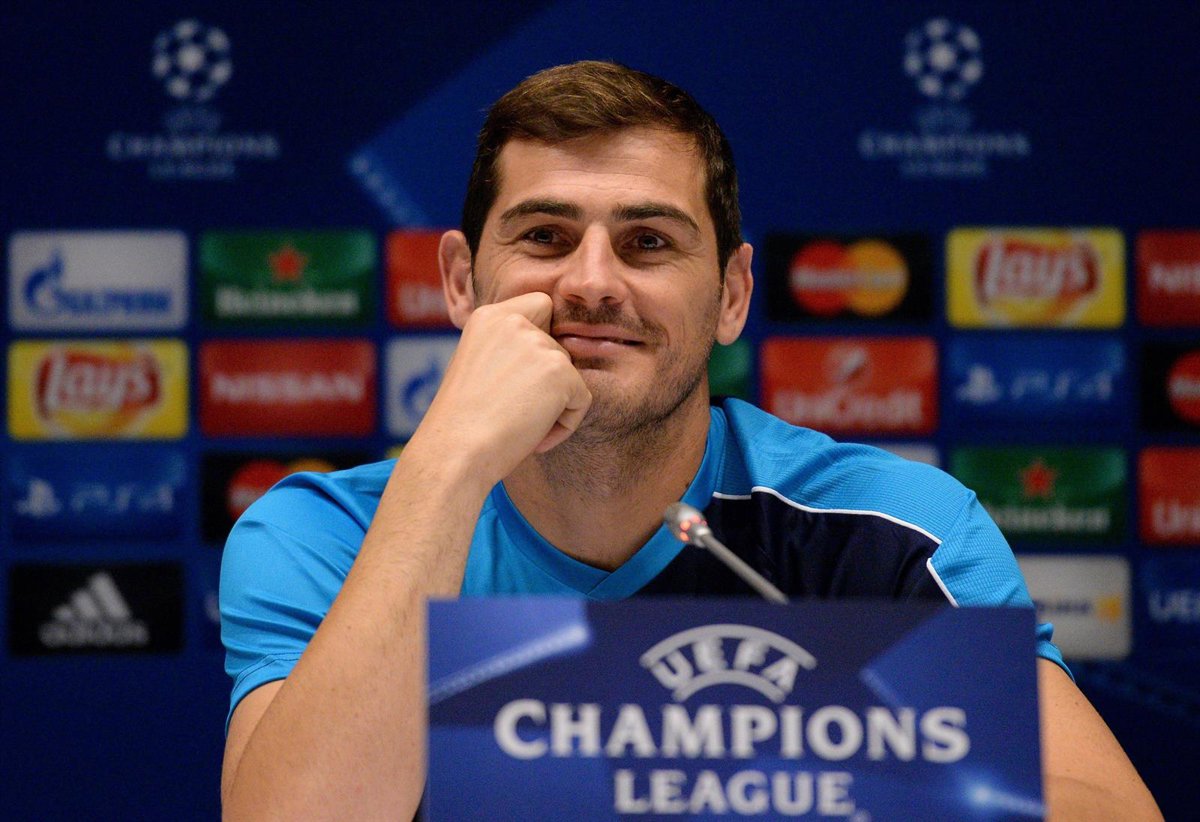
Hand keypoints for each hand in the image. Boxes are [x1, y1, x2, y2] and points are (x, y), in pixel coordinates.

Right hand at [413, 292, 591, 483]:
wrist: (454, 451)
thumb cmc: (462, 423)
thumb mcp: (478, 367)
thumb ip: (510, 351)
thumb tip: (550, 358)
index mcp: (489, 316)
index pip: (540, 306)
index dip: (542, 338)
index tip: (521, 375)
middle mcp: (514, 322)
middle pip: (558, 347)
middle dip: (545, 383)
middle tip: (513, 411)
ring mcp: (539, 345)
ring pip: (570, 376)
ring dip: (553, 406)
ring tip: (518, 427)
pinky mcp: (559, 371)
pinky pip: (581, 400)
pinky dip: (565, 425)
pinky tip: (534, 438)